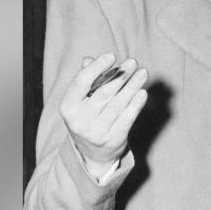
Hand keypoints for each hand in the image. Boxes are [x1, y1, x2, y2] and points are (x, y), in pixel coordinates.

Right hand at [59, 52, 148, 175]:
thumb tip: (89, 59)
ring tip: (142, 73)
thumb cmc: (88, 116)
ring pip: (117, 104)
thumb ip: (86, 79)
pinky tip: (143, 92)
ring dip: (132, 86)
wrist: (92, 154)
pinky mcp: (113, 140)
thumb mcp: (81, 100)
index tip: (112, 55)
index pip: (81, 82)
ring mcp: (96, 133)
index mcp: (68, 107)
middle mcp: (79, 121)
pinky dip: (136, 105)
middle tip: (133, 62)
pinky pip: (127, 119)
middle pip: (103, 93)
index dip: (97, 67)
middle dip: (120, 76)